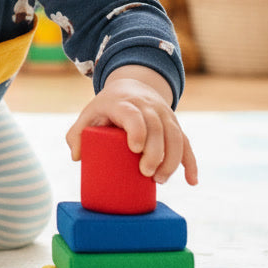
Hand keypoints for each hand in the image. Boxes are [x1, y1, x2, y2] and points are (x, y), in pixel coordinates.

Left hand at [66, 66, 197, 185]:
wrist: (133, 87)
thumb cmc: (107, 107)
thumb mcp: (90, 114)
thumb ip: (77, 134)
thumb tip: (77, 158)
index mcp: (124, 103)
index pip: (134, 114)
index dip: (137, 130)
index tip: (134, 149)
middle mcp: (148, 106)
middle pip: (157, 128)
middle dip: (155, 152)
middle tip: (146, 173)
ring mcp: (164, 114)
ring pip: (175, 136)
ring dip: (172, 160)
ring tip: (160, 180)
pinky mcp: (175, 125)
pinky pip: (186, 143)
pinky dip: (190, 162)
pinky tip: (191, 181)